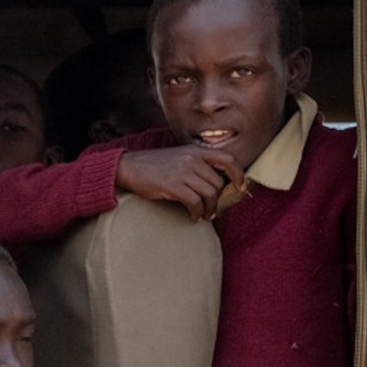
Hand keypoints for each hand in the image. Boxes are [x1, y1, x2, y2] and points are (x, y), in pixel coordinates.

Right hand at [115, 144, 237, 218]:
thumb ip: (197, 164)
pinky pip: (194, 202)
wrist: (126, 167)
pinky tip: (193, 216)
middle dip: (217, 200)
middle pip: (217, 183)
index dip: (238, 174)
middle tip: (212, 209)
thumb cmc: (152, 166)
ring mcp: (182, 171)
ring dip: (208, 208)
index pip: (228, 159)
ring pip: (209, 194)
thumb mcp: (178, 157)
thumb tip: (216, 182)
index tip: (240, 186)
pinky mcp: (172, 185)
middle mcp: (191, 159)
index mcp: (195, 151)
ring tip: (203, 215)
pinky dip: (197, 212)